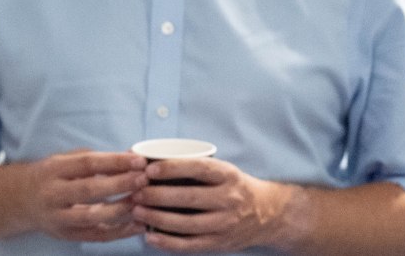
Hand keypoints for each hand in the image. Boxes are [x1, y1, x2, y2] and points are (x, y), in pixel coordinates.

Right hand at [21, 149, 148, 241]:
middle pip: (89, 190)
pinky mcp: (67, 235)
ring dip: (121, 210)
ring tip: (143, 201)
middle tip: (143, 179)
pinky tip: (138, 225)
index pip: (86, 164)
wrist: (20, 200)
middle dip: (119, 184)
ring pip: (93, 216)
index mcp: (53, 170)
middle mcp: (53, 194)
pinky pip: (97, 235)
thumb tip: (130, 156)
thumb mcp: (64, 161)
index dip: (114, 162)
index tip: (138, 160)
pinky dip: (120, 232)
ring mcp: (59, 217)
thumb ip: (93, 159)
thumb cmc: (50, 176)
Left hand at [130, 156, 290, 252]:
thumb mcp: (222, 170)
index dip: (172, 168)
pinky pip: (191, 245)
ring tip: (136, 211)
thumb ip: (192, 166)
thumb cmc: (233, 186)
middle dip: (157, 195)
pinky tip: (150, 237)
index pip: (198, 168)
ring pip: (187, 223)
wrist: (269, 214)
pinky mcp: (220, 243)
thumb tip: (149, 159)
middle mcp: (229, 199)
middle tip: (135, 192)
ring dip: (157, 218)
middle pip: (189, 198)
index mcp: (227, 175)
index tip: (148, 169)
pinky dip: (168, 243)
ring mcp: (225, 224)